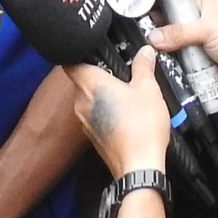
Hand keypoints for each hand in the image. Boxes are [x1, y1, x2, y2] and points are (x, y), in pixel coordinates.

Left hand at [65, 47, 172, 177]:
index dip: (78, 53)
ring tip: (127, 94)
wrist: (139, 166)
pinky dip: (107, 112)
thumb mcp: (148, 88)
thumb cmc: (141, 128)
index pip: (70, 62)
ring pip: (89, 99)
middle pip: (82, 80)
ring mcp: (85, 121)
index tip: (91, 51)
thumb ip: (143, 66)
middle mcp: (81, 102)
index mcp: (89, 84)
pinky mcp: (93, 136)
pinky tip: (126, 115)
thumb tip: (144, 52)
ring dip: (104, 95)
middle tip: (120, 73)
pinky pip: (95, 116)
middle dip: (99, 75)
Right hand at [145, 0, 217, 97]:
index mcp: (205, 1)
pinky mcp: (200, 60)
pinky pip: (181, 61)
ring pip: (174, 43)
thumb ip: (179, 32)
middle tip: (146, 34)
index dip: (159, 1)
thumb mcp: (208, 28)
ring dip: (169, 49)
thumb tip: (155, 36)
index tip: (141, 8)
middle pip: (172, 22)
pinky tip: (167, 65)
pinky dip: (176, 64)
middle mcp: (201, 19)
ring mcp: (200, 40)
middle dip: (161, 30)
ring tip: (155, 51)